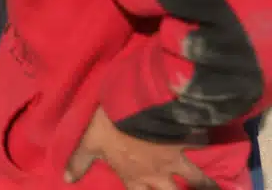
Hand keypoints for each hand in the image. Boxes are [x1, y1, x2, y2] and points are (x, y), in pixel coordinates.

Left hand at [64, 108, 212, 189]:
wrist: (135, 107)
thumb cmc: (109, 126)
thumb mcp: (88, 142)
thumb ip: (79, 161)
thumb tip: (67, 179)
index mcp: (132, 176)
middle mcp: (155, 175)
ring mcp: (174, 162)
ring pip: (196, 181)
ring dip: (205, 186)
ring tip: (214, 188)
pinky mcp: (187, 144)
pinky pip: (202, 150)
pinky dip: (210, 151)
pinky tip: (221, 154)